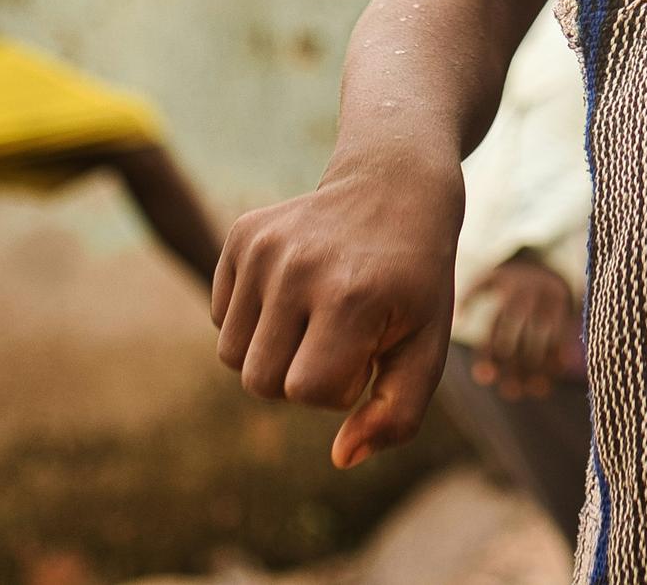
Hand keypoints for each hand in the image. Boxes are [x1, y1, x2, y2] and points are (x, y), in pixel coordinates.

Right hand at [213, 154, 462, 469]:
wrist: (394, 187)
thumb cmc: (414, 281)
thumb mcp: (426, 347)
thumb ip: (397, 415)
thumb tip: (340, 458)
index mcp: (351, 296)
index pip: (305, 392)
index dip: (337, 388)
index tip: (367, 352)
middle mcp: (299, 267)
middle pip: (258, 381)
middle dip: (297, 376)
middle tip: (339, 337)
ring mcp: (264, 246)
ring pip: (232, 354)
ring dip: (272, 351)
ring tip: (315, 316)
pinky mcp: (242, 234)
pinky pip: (220, 316)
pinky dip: (252, 318)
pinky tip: (294, 289)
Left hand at [467, 253, 586, 397]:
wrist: (553, 256)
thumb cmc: (515, 277)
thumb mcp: (493, 276)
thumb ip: (473, 293)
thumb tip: (458, 317)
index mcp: (505, 292)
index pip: (493, 329)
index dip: (488, 355)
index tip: (485, 378)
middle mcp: (526, 297)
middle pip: (517, 340)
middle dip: (514, 368)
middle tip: (511, 392)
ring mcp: (548, 302)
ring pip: (541, 342)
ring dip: (538, 369)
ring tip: (535, 391)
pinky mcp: (565, 306)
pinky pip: (562, 336)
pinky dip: (559, 355)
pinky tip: (556, 374)